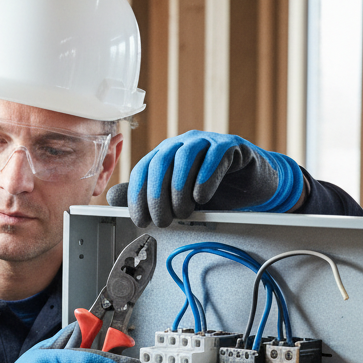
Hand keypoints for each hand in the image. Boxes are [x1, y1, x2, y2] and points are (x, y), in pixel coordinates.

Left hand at [107, 131, 305, 228]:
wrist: (250, 185)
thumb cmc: (211, 191)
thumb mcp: (175, 199)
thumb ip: (146, 196)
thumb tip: (112, 197)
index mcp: (164, 155)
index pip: (142, 170)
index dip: (137, 196)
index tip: (141, 220)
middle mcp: (182, 144)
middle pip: (160, 164)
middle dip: (156, 196)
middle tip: (162, 221)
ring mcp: (207, 141)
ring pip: (184, 158)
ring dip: (179, 189)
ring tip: (183, 212)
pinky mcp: (231, 145)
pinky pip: (214, 157)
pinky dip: (205, 178)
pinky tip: (203, 197)